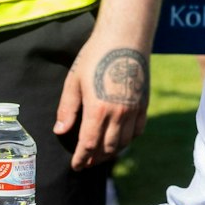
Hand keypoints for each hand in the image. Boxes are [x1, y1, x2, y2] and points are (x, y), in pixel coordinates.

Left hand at [56, 38, 148, 169]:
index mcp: (98, 110)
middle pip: (107, 148)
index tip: (76, 166)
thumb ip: (67, 108)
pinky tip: (119, 140)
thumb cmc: (95, 56)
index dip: (81, 159)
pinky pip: (137, 131)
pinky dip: (127, 140)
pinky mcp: (144, 104)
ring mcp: (134, 110)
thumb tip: (59, 131)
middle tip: (86, 162)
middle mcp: (118, 114)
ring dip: (111, 152)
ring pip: (123, 142)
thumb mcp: (74, 81)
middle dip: (95, 159)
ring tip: (100, 154)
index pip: (89, 145)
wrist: (125, 38)